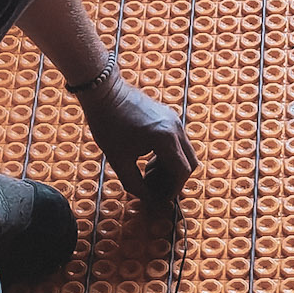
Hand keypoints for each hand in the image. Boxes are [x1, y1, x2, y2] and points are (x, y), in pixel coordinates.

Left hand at [77, 71, 196, 201]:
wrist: (104, 91)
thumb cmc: (107, 124)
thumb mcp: (119, 160)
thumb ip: (136, 185)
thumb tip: (151, 201)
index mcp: (164, 138)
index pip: (181, 171)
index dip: (173, 189)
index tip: (162, 199)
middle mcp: (175, 128)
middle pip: (189, 164)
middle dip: (174, 180)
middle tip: (156, 190)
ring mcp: (175, 120)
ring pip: (185, 153)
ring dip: (171, 168)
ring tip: (147, 174)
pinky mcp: (170, 117)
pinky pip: (178, 142)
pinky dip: (169, 156)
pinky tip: (149, 160)